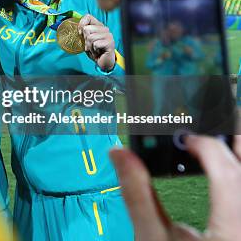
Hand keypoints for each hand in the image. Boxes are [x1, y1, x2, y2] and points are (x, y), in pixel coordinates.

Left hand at [78, 14, 114, 71]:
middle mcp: (105, 29)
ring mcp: (108, 35)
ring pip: (90, 37)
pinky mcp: (110, 43)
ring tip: (94, 49)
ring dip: (89, 46)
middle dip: (85, 40)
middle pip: (87, 29)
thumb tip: (77, 29)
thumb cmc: (95, 51)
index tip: (80, 34)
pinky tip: (98, 52)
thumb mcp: (86, 40)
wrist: (103, 62)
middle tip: (90, 45)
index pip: (88, 17)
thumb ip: (83, 33)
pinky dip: (94, 50)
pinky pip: (95, 44)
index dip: (81, 24)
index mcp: (99, 26)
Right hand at [110, 135, 240, 239]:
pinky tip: (221, 164)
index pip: (228, 176)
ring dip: (234, 151)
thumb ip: (137, 194)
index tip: (186, 139)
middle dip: (233, 137)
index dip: (207, 147)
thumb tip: (120, 155)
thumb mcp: (151, 235)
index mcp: (229, 229)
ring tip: (214, 139)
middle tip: (213, 119)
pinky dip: (234, 169)